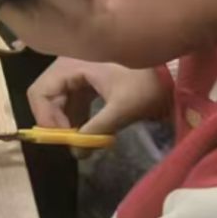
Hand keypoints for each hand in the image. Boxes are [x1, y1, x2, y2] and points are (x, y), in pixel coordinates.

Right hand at [26, 57, 168, 135]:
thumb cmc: (148, 82)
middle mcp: (69, 63)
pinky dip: (75, 114)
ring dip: (64, 119)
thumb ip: (95, 132)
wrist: (176, 67)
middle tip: (69, 139)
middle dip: (53, 120)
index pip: (40, 92)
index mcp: (73, 64)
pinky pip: (72, 97)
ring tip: (80, 137)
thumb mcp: (122, 109)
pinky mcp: (88, 76)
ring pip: (57, 97)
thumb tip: (76, 154)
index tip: (66, 137)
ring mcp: (78, 68)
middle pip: (45, 95)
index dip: (46, 118)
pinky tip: (87, 128)